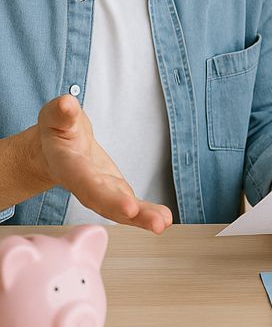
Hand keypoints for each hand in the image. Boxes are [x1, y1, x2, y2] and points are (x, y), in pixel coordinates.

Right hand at [36, 95, 172, 232]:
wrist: (53, 151)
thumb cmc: (56, 131)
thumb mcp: (55, 117)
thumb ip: (60, 113)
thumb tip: (66, 103)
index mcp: (70, 166)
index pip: (87, 183)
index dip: (106, 196)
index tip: (129, 206)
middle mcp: (85, 185)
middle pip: (105, 201)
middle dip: (129, 212)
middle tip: (155, 223)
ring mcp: (102, 191)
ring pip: (120, 209)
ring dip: (143, 218)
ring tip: (163, 223)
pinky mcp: (115, 193)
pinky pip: (130, 207)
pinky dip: (146, 214)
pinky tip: (164, 220)